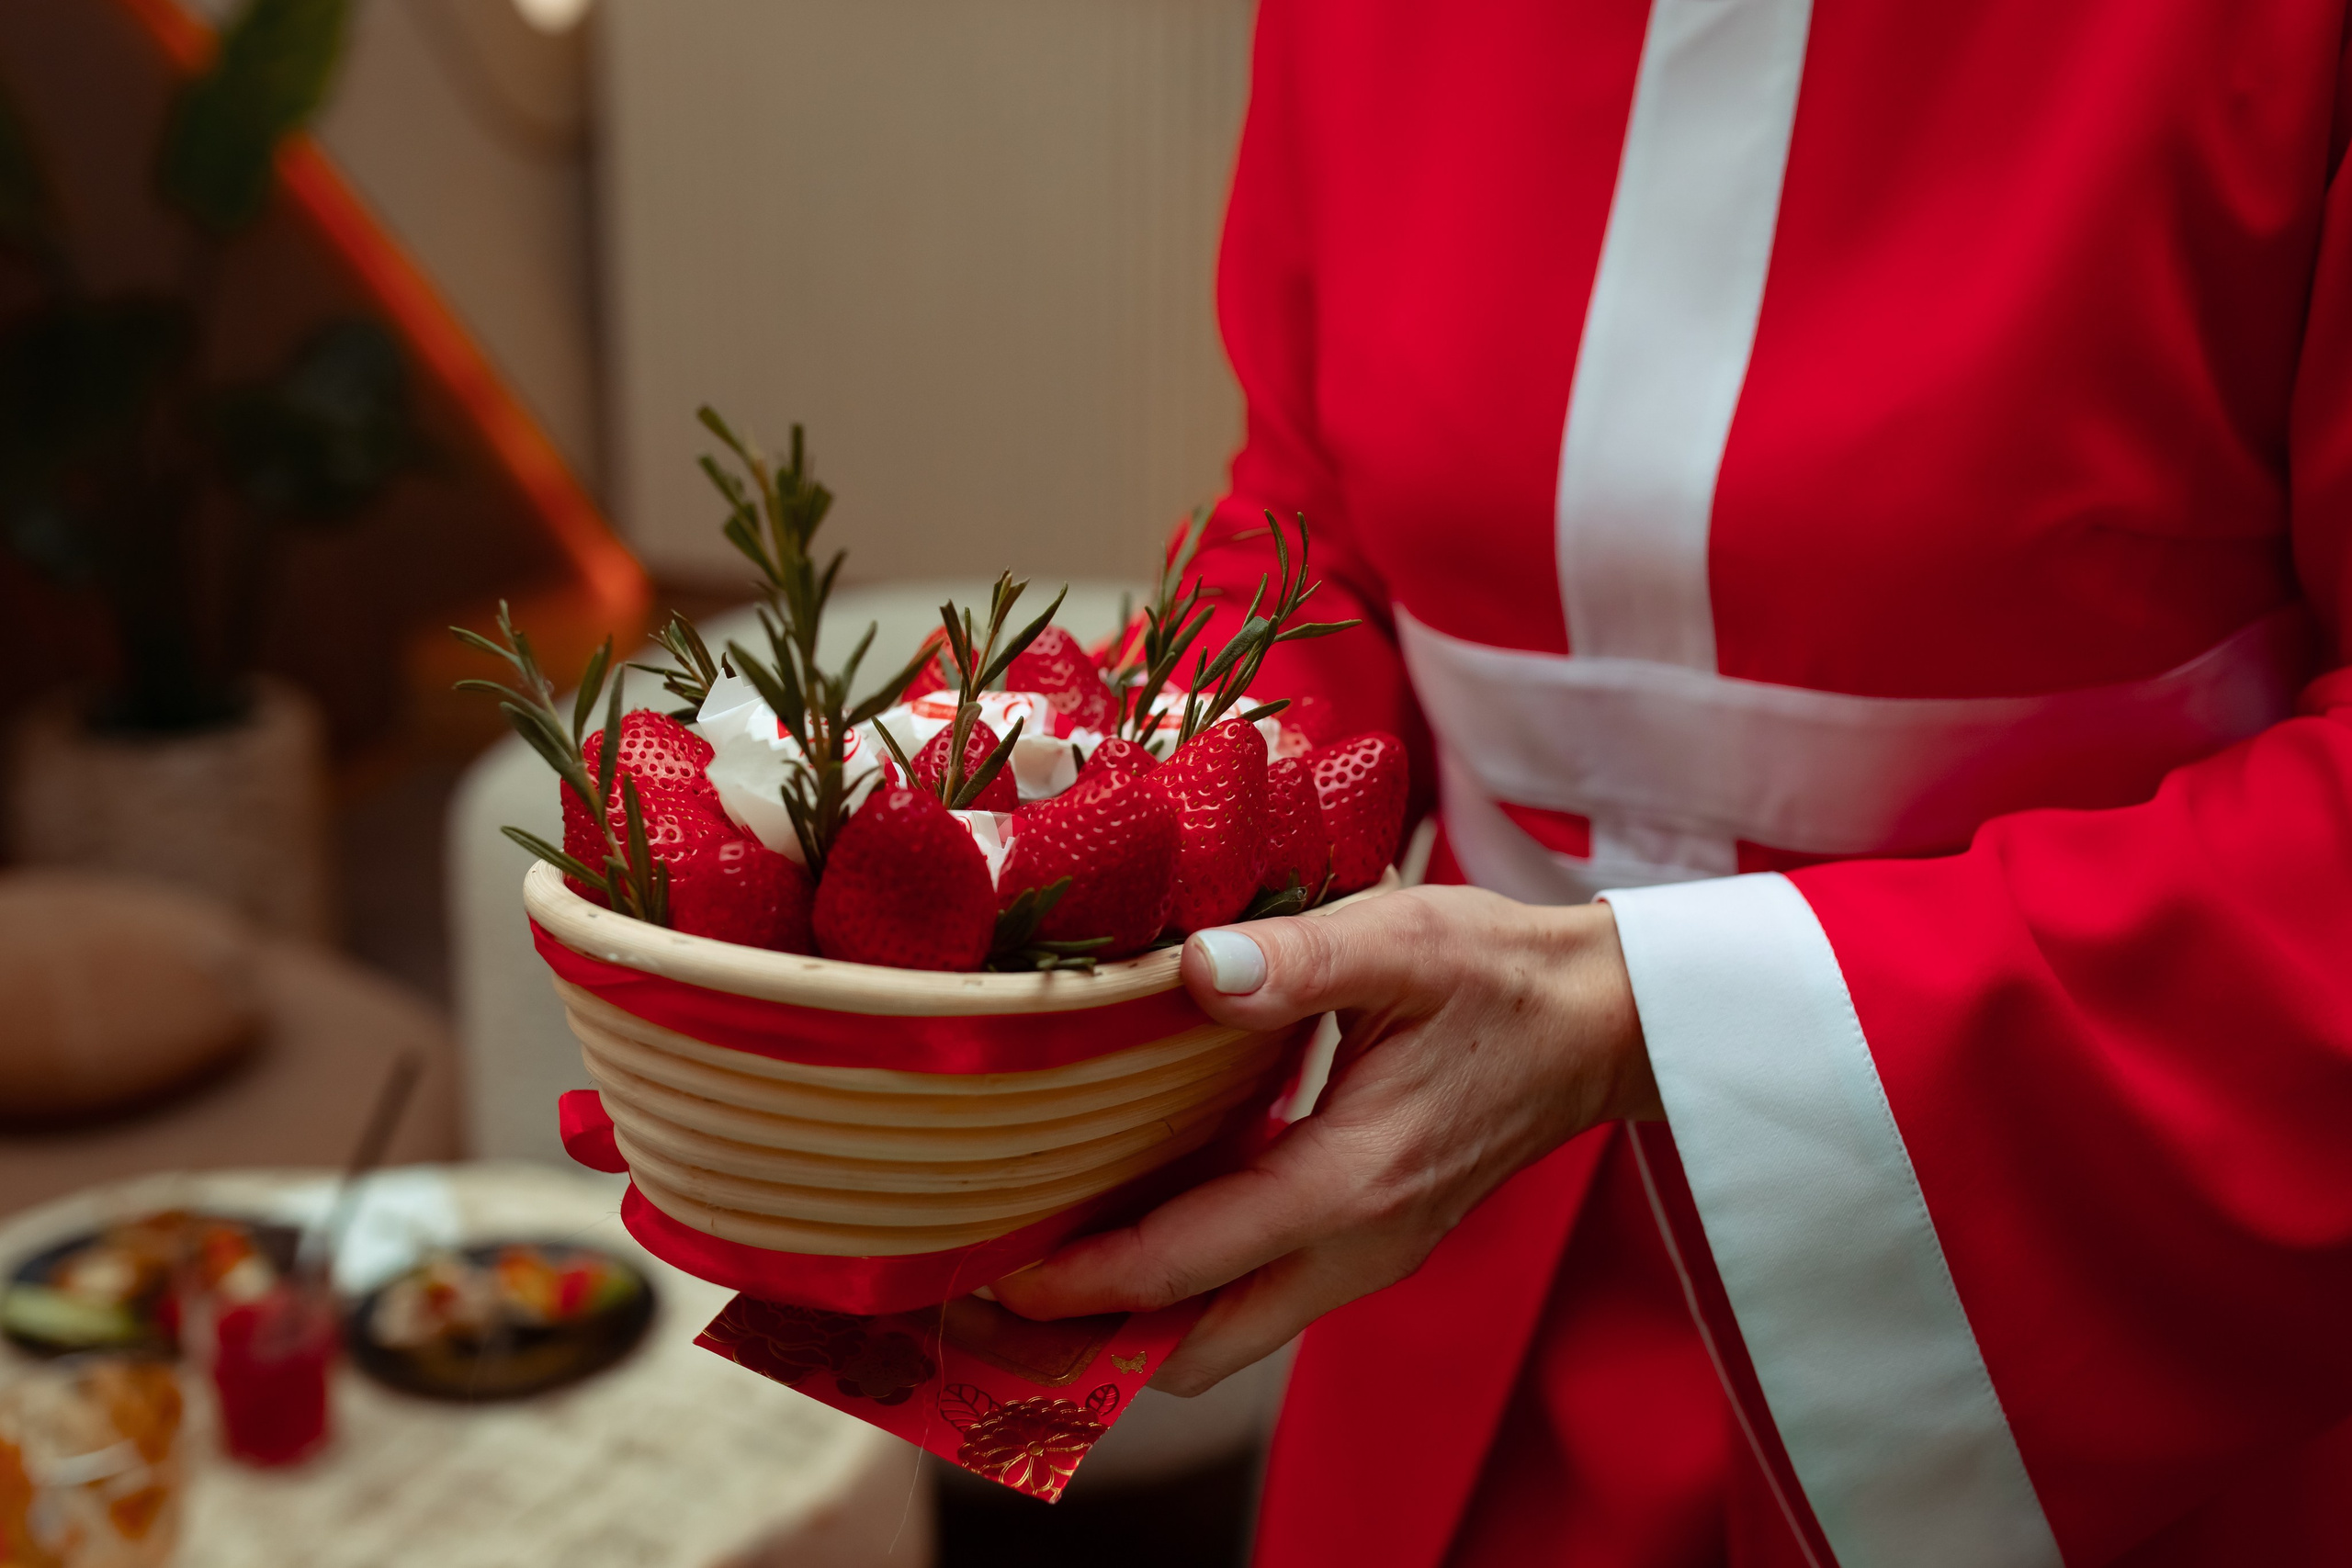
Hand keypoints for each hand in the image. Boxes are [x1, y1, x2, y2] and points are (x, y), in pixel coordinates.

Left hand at [991, 883, 1656, 1394]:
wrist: (1602, 1022)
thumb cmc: (1505, 977)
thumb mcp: (1406, 941)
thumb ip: (1302, 958)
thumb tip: (1198, 966)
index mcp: (1352, 1185)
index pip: (1188, 1265)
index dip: (1083, 1282)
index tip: (993, 1272)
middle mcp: (1355, 1247)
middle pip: (1197, 1348)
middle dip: (1087, 1344)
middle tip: (984, 1296)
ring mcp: (1364, 1255)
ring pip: (1224, 1334)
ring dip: (1130, 1324)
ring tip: (1030, 1273)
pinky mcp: (1365, 1239)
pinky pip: (1253, 1297)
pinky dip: (1178, 1291)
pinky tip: (1123, 1228)